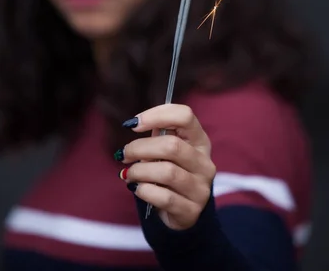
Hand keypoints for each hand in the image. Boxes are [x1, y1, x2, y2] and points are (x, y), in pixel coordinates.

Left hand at [116, 104, 215, 229]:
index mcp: (200, 140)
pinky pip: (164, 197)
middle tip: (124, 154)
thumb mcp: (167, 150)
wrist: (182, 212)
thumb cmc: (170, 171)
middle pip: (172, 146)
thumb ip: (157, 134)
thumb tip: (134, 124)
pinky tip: (136, 188)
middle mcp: (204, 162)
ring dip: (139, 171)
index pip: (185, 116)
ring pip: (167, 172)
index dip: (157, 115)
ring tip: (128, 173)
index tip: (133, 124)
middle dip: (140, 148)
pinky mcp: (191, 210)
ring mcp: (201, 188)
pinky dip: (144, 190)